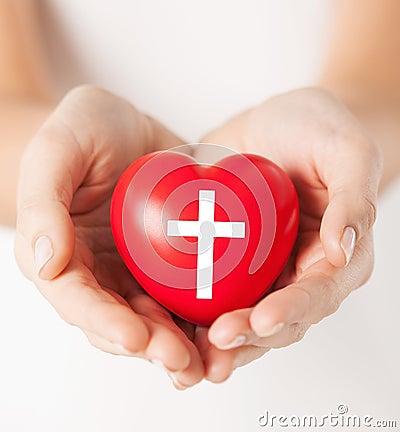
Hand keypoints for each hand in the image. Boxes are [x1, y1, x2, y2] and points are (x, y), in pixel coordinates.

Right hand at [15, 85, 203, 388]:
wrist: (125, 124)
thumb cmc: (85, 130)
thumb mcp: (57, 150)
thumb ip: (43, 203)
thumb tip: (45, 263)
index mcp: (63, 256)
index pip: (78, 300)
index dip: (104, 323)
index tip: (135, 337)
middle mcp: (99, 272)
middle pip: (121, 320)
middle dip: (151, 346)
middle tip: (183, 363)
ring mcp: (136, 268)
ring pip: (156, 316)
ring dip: (181, 344)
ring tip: (208, 362)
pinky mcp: (170, 260)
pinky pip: (187, 292)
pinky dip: (204, 315)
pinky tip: (227, 326)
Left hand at [197, 88, 382, 381]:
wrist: (278, 121)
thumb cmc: (319, 131)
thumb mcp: (347, 152)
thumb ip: (354, 200)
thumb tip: (344, 249)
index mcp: (333, 256)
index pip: (317, 294)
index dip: (292, 311)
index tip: (261, 319)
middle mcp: (297, 270)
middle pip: (276, 318)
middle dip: (247, 337)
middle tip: (216, 344)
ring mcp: (259, 268)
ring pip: (241, 315)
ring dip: (217, 341)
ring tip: (189, 358)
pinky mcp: (227, 258)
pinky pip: (209, 289)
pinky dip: (190, 312)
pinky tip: (166, 326)